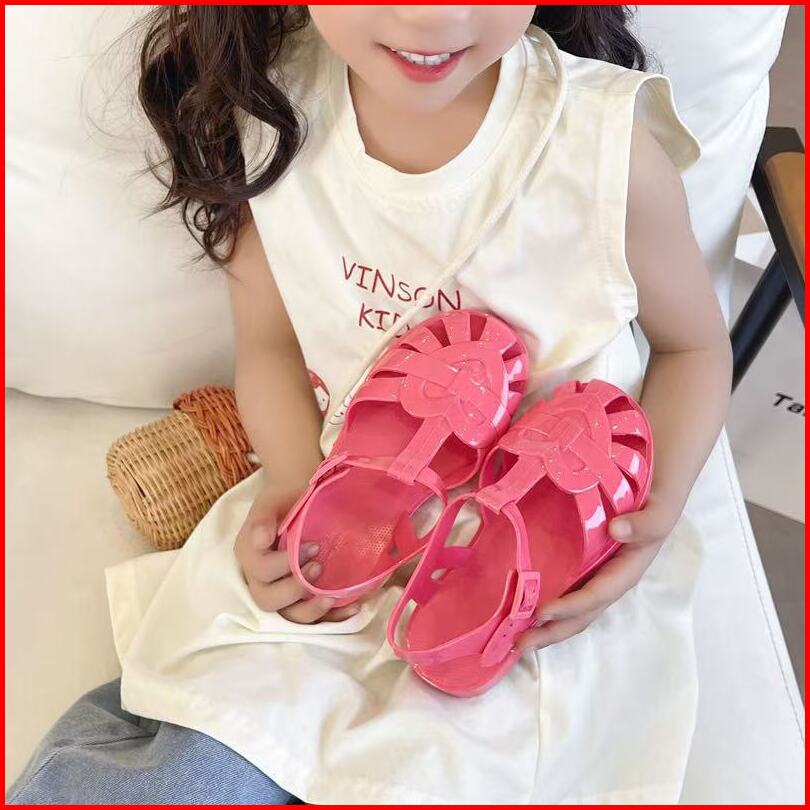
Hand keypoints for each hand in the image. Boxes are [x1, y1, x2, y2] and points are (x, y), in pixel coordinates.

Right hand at [234, 484, 359, 622]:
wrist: (296, 497)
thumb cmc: (284, 498)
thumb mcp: (271, 500)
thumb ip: (262, 518)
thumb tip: (260, 539)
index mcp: (249, 554)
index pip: (261, 570)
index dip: (285, 564)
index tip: (314, 546)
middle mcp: (259, 579)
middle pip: (268, 601)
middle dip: (295, 589)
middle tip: (319, 567)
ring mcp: (279, 591)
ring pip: (288, 616)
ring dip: (312, 611)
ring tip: (332, 597)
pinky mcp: (300, 598)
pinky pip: (312, 617)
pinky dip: (332, 618)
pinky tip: (353, 607)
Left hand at [517, 492, 679, 651]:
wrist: (657, 490)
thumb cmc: (657, 503)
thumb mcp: (660, 511)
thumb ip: (646, 523)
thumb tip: (617, 530)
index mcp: (627, 571)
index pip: (596, 595)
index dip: (571, 606)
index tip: (541, 613)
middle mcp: (610, 580)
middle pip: (581, 613)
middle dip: (552, 631)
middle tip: (519, 645)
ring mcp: (597, 575)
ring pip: (572, 608)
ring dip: (546, 625)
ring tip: (515, 639)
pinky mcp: (585, 566)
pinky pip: (565, 588)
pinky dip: (545, 602)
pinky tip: (523, 607)